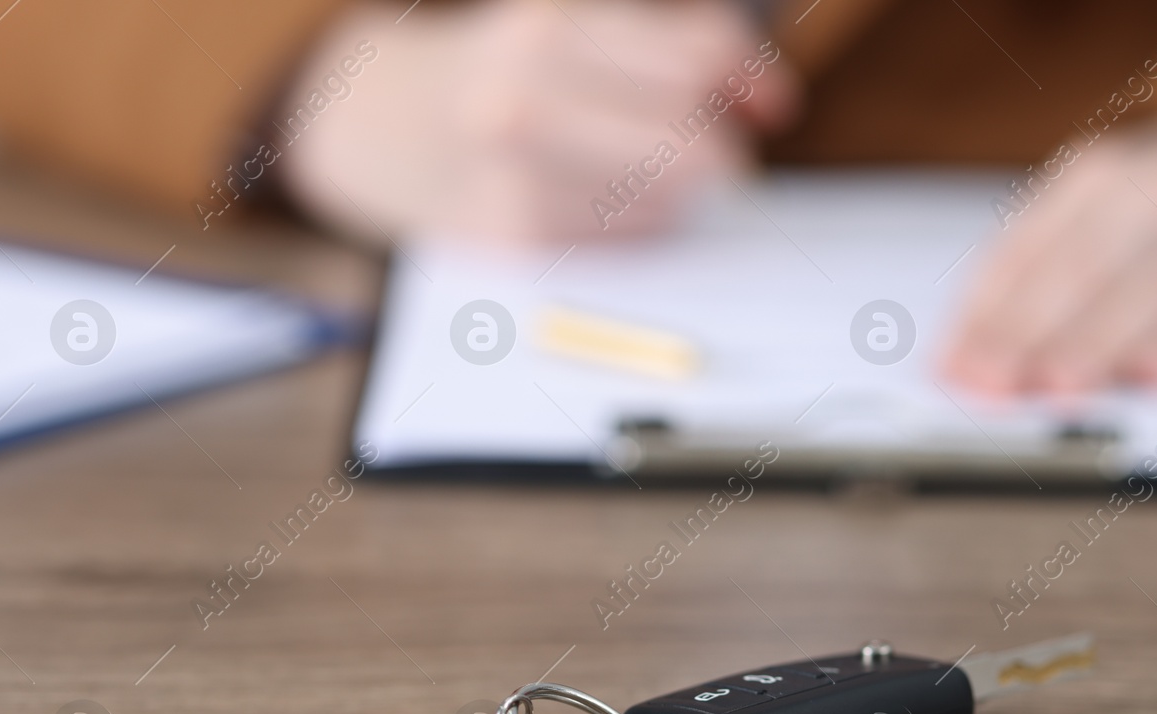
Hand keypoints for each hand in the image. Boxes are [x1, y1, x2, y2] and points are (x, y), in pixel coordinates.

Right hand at [278, 0, 796, 244]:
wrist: (382, 123)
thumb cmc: (506, 73)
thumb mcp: (576, 25)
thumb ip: (673, 47)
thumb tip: (768, 100)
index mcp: (555, 29)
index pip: (698, 58)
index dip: (754, 82)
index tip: (774, 107)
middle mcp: (527, 98)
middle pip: (688, 139)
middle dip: (720, 152)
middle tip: (715, 156)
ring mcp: (515, 176)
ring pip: (665, 201)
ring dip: (681, 194)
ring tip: (645, 174)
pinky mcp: (514, 240)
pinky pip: (625, 244)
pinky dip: (640, 227)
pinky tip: (609, 206)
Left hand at [943, 113, 1156, 394]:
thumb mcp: (1095, 226)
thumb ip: (1027, 289)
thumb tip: (960, 364)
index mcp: (1098, 177)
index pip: (1028, 250)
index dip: (987, 315)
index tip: (955, 369)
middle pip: (1085, 268)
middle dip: (1033, 334)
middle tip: (996, 386)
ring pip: (1154, 290)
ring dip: (1101, 345)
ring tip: (1058, 389)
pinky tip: (1152, 377)